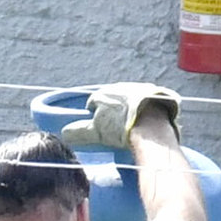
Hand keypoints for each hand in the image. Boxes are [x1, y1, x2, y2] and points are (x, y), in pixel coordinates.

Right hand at [60, 83, 181, 149]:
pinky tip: (148, 124)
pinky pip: (148, 103)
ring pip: (130, 101)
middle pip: (113, 101)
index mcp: (103, 93)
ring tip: (134, 128)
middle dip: (114, 112)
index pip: (93, 102)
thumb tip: (64, 134)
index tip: (101, 128)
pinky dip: (146, 112)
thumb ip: (80, 132)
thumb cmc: (121, 127)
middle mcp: (120, 87)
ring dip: (130, 111)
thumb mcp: (97, 132)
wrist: (153, 124)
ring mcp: (139, 88)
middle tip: (118, 130)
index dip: (95, 115)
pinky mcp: (156, 94)